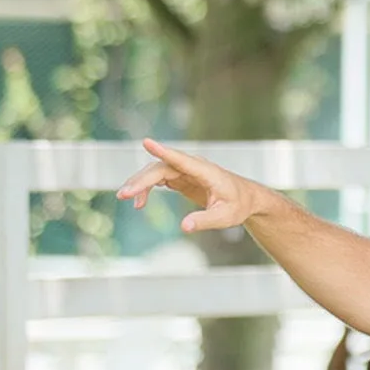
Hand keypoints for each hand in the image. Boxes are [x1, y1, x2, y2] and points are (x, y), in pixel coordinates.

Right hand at [116, 138, 258, 232]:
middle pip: (161, 168)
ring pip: (156, 172)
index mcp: (206, 172)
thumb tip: (184, 227)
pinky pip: (158, 180)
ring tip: (127, 199)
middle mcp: (193, 167)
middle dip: (141, 180)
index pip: (181, 160)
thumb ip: (205, 221)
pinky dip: (146, 189)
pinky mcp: (181, 178)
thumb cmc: (238, 205)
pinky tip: (139, 203)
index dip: (163, 151)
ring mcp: (185, 171)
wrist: (245, 199)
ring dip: (140, 184)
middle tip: (124, 195)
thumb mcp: (225, 217)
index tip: (146, 142)